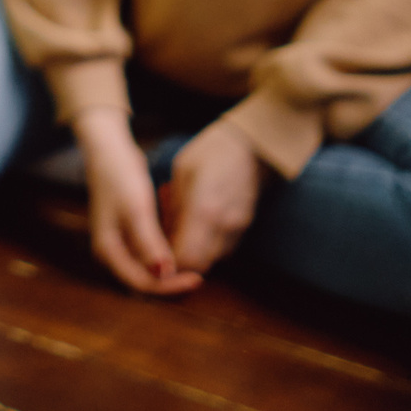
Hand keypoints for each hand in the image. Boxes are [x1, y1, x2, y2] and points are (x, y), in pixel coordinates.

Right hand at [73, 107, 198, 294]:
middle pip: (144, 280)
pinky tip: (181, 241)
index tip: (197, 278)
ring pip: (148, 268)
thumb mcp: (137, 209)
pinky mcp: (128, 232)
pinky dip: (166, 251)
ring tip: (194, 259)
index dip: (170, 286)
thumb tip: (164, 275)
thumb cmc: (120, 176)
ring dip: (170, 267)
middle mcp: (112, 253)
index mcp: (109, 251)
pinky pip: (149, 253)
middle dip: (171, 280)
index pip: (142, 284)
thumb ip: (149, 244)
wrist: (108, 149)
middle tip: (200, 273)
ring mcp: (119, 243)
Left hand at [160, 119, 269, 276]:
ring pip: (211, 258)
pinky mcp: (245, 227)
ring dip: (194, 250)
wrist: (254, 145)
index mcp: (204, 210)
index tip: (156, 247)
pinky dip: (207, 242)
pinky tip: (199, 220)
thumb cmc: (211, 152)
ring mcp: (238, 229)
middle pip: (198, 265)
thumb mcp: (181, 172)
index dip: (168, 261)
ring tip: (183, 222)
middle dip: (179, 257)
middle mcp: (223, 227)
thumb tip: (162, 233)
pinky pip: (222, 247)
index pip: (185, 259)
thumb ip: (173, 207)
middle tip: (167, 234)